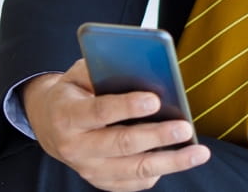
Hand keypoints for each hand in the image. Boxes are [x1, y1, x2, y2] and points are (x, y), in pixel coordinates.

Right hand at [21, 59, 209, 191]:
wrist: (49, 123)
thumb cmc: (76, 91)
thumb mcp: (81, 73)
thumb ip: (106, 69)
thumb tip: (146, 67)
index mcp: (67, 115)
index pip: (99, 111)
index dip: (127, 106)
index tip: (156, 100)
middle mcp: (76, 147)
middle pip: (121, 144)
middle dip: (157, 136)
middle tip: (185, 127)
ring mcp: (88, 169)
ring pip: (133, 170)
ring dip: (170, 162)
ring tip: (199, 152)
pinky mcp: (101, 181)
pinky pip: (133, 183)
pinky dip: (158, 172)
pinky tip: (179, 160)